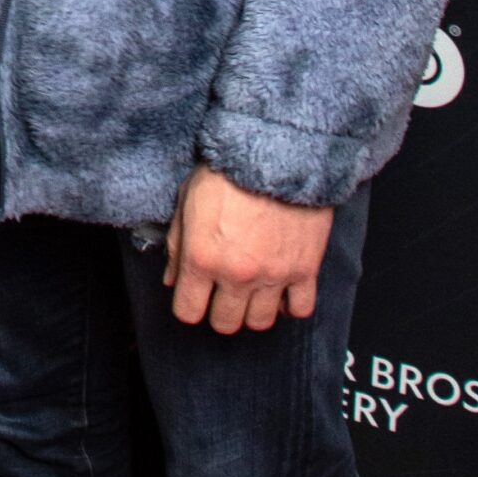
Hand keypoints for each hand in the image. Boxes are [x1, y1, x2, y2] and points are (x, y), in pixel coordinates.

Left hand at [164, 165, 333, 332]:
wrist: (274, 154)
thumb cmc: (226, 172)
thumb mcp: (186, 202)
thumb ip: (177, 246)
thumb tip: (172, 279)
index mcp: (202, 258)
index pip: (188, 312)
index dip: (188, 306)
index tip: (193, 297)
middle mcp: (236, 275)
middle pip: (225, 322)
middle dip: (218, 311)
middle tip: (221, 294)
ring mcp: (273, 276)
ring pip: (260, 322)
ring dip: (252, 310)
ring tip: (250, 291)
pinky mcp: (304, 270)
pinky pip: (299, 309)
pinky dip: (289, 304)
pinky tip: (280, 289)